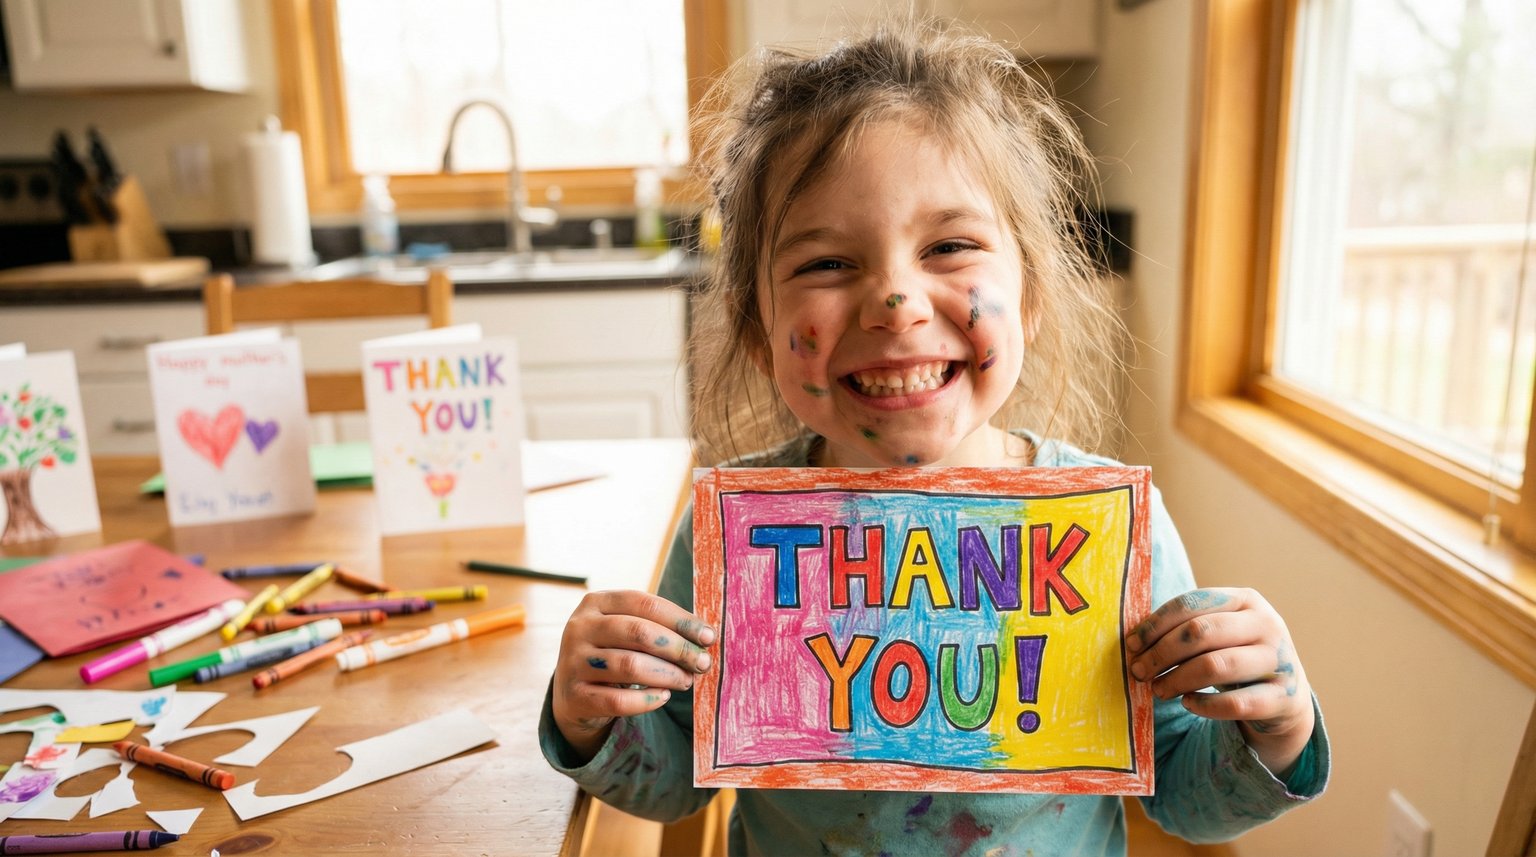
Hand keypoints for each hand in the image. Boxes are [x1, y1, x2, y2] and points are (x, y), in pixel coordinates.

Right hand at [552, 589, 715, 762]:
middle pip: (639, 632)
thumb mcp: (625, 631)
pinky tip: (663, 697)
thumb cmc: (612, 653)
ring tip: (687, 680)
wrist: (572, 693)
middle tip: (703, 663)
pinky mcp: (574, 696)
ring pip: (630, 665)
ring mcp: (572, 662)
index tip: (708, 636)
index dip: (681, 620)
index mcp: (596, 602)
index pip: (645, 604)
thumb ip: (656, 627)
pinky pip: (618, 700)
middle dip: (678, 648)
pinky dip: (646, 700)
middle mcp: (580, 628)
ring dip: (667, 675)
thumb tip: (704, 637)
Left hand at [1126, 587, 1313, 776]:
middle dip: (1161, 653)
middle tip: (1138, 671)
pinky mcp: (1282, 697)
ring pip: (1216, 666)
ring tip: (1158, 690)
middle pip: (1200, 632)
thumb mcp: (1219, 633)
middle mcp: (1267, 624)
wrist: (1286, 694)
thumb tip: (1133, 643)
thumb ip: (1185, 629)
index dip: (1155, 624)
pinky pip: (1236, 703)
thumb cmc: (1236, 654)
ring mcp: (1279, 660)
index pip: (1191, 603)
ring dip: (1177, 680)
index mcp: (1246, 600)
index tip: (1131, 645)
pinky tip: (1187, 704)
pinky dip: (1204, 705)